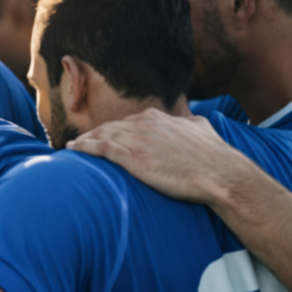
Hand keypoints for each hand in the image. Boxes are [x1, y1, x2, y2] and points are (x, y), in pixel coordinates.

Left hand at [67, 108, 248, 204]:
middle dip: (93, 134)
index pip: (127, 121)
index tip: (102, 136)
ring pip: (102, 135)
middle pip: (110, 126)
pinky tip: (73, 149)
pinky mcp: (134, 157)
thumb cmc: (213, 157)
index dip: (112, 129)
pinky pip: (101, 148)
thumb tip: (190, 121)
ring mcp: (138, 139)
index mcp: (158, 117)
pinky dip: (84, 147)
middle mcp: (145, 124)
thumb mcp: (201, 129)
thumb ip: (189, 123)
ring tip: (71, 146)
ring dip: (84, 140)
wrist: (220, 174)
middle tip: (79, 142)